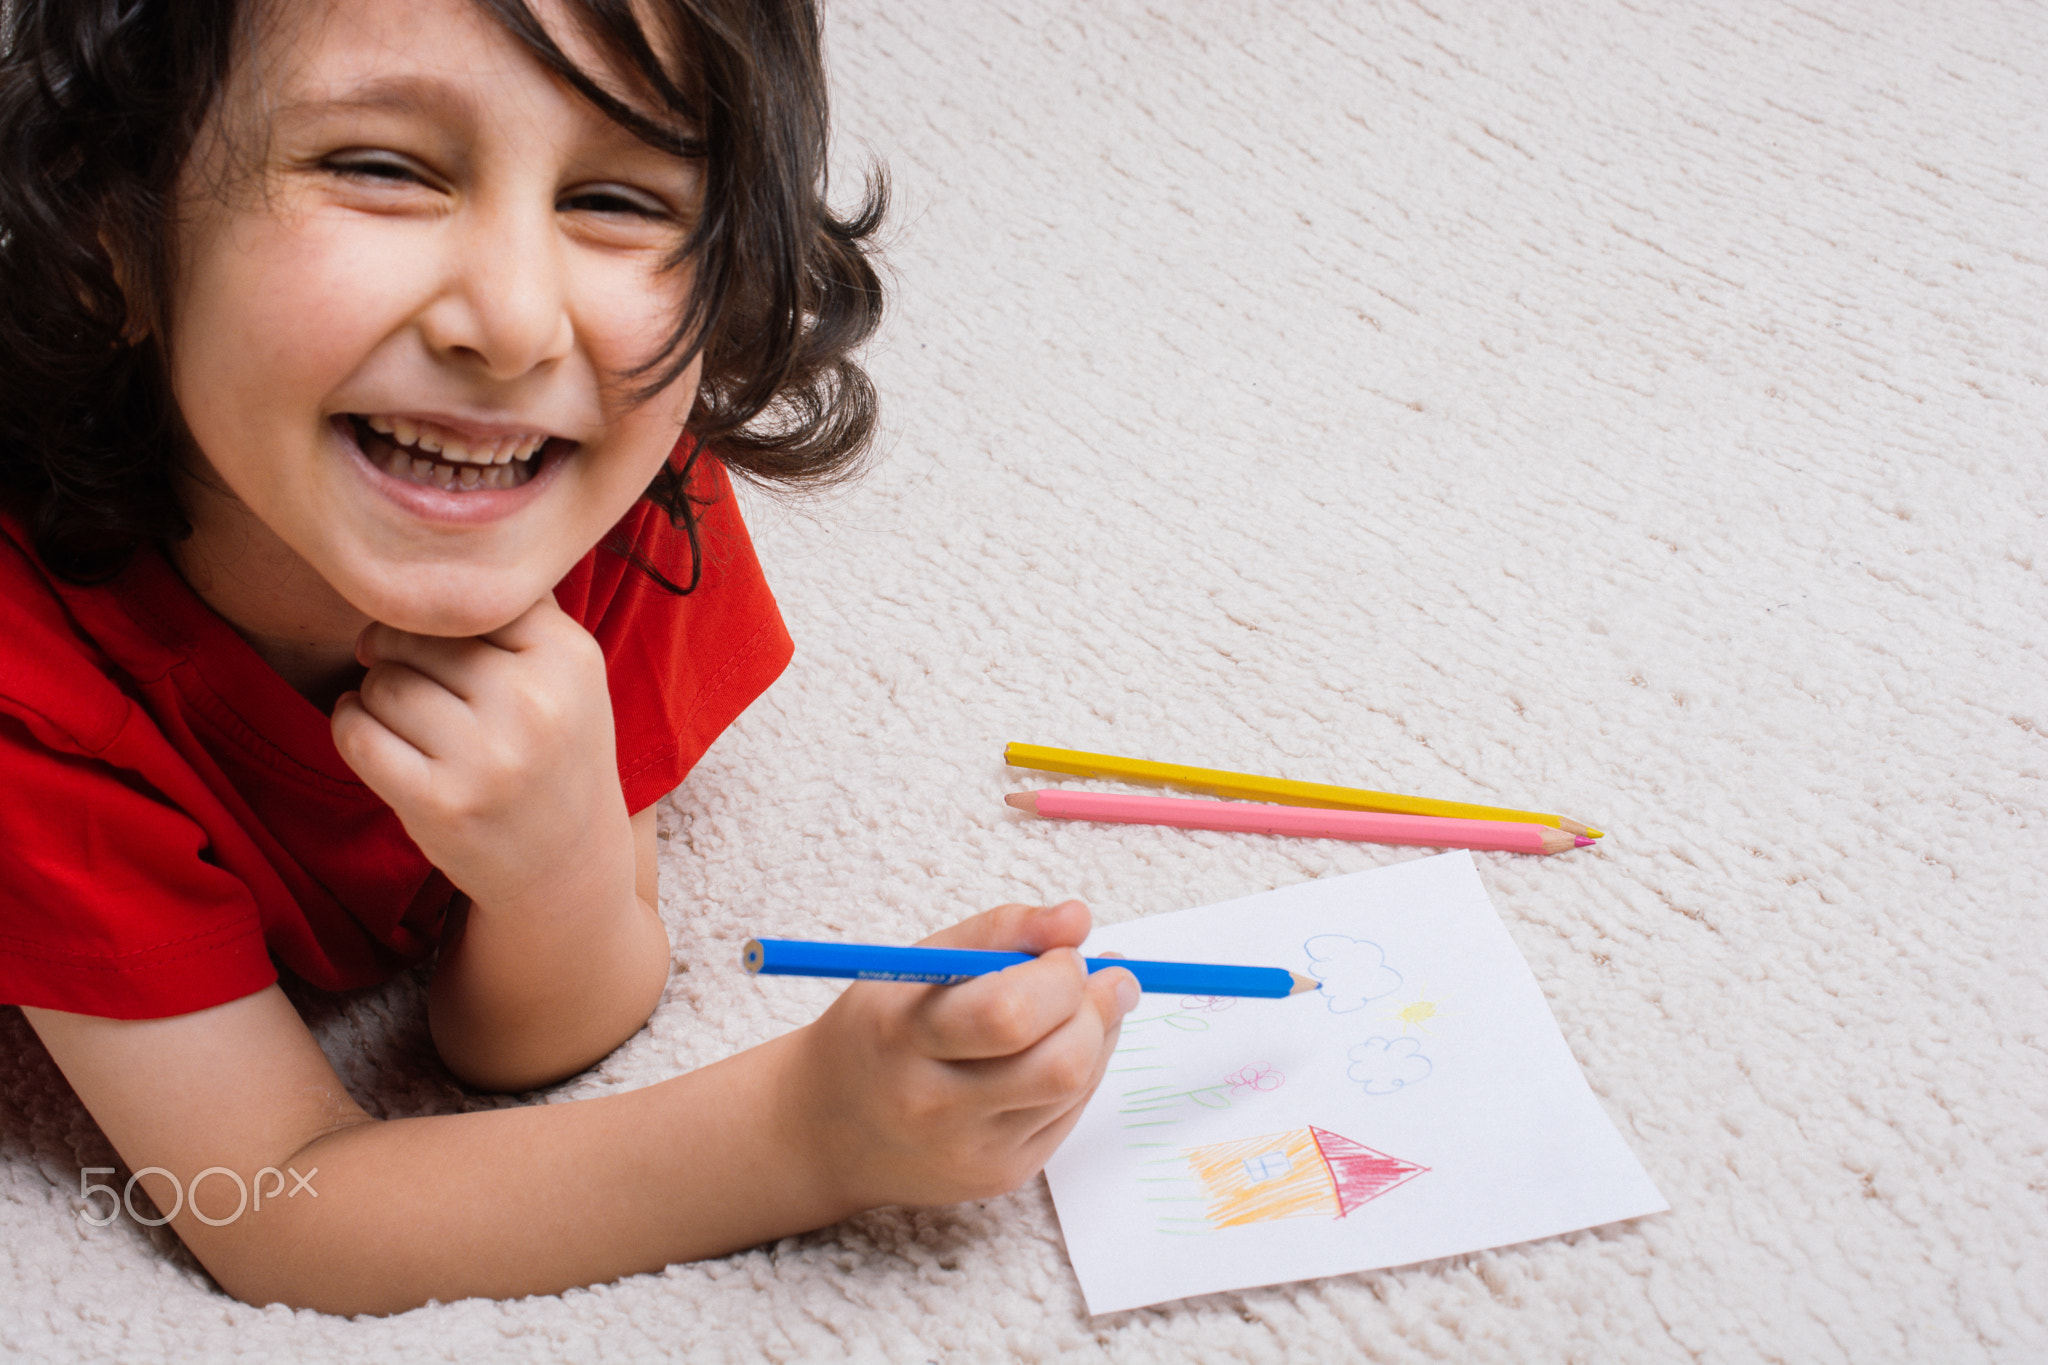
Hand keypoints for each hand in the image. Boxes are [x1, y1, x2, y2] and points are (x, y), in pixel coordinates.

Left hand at [330, 594, 632, 915]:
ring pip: (383, 683)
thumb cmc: (554, 754)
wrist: (567, 867)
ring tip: (406, 719)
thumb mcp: (568, 673)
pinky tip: (376, 737)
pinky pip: (356, 733)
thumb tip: (430, 544)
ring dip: (376, 695)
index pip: (468, 594)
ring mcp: (488, 757)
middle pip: (415, 634)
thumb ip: (517, 611)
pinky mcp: (439, 803)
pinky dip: (351, 727)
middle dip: (398, 652)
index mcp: (569, 656)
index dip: (438, 613)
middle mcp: (534, 702)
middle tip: (417, 681)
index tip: (437, 637)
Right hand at [780, 901, 1139, 1212]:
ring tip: (1083, 1006)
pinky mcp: (1001, 1176)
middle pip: (1058, 1065)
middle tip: (1101, 978)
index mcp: (903, 1039)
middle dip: (1097, 1010)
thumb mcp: (917, 964)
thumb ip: (1000, 931)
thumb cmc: (878, 1031)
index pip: (1008, 1014)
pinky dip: (1082, 1073)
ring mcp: (973, 1152)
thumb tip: (1078, 918)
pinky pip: (1070, 1116)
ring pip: (1075, 1089)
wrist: (827, 1131)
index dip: (1059, 977)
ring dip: (1098, 1036)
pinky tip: (1059, 1047)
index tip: (1066, 952)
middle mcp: (936, 1108)